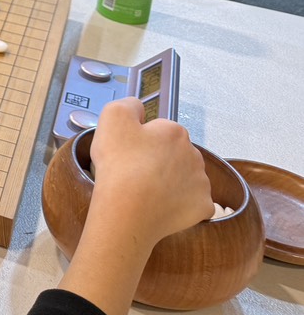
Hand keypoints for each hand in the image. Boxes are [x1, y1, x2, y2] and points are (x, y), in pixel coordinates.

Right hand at [87, 98, 211, 248]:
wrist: (127, 210)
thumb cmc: (119, 164)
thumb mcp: (112, 117)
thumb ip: (128, 105)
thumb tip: (138, 109)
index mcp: (175, 132)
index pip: (158, 131)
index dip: (140, 140)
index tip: (128, 152)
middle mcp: (195, 154)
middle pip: (174, 153)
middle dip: (158, 159)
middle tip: (134, 171)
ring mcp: (202, 183)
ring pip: (184, 176)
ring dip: (170, 180)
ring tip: (146, 190)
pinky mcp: (203, 207)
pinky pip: (192, 201)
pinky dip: (179, 202)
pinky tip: (162, 205)